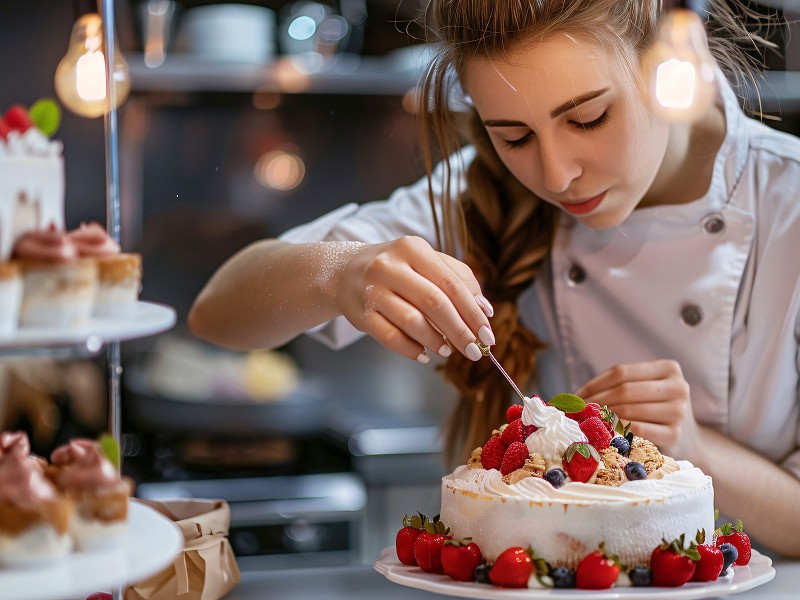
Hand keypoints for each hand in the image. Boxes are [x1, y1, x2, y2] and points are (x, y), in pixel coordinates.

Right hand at [332, 236, 494, 361]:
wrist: (344, 272)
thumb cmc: (396, 268)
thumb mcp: (425, 260)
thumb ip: (458, 278)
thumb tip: (485, 309)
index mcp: (412, 248)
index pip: (450, 283)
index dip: (473, 311)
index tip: (488, 334)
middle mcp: (390, 266)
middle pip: (434, 302)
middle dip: (460, 331)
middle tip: (475, 351)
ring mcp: (372, 290)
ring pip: (411, 321)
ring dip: (435, 340)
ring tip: (447, 350)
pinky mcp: (360, 314)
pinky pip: (390, 337)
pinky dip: (411, 350)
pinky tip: (423, 355)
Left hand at [575, 359, 698, 454]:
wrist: (688, 440)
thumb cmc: (654, 410)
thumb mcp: (642, 390)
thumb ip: (618, 386)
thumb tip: (574, 397)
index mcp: (669, 369)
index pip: (621, 372)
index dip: (594, 384)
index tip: (575, 396)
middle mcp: (678, 387)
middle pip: (624, 390)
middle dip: (595, 401)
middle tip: (575, 411)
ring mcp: (679, 411)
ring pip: (628, 410)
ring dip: (602, 417)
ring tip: (584, 421)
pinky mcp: (675, 434)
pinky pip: (637, 430)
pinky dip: (616, 431)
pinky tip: (602, 433)